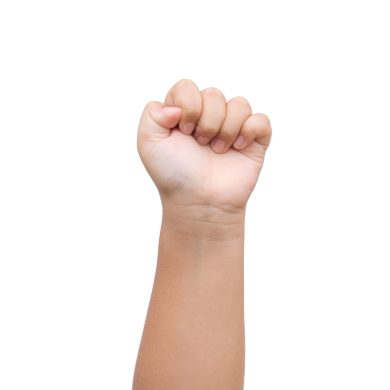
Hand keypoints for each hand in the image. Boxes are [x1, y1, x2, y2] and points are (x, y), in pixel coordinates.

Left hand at [137, 79, 271, 212]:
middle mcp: (208, 117)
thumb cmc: (173, 174)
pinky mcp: (254, 141)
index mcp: (184, 113)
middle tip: (200, 144)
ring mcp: (232, 128)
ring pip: (240, 104)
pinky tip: (237, 148)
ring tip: (217, 151)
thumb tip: (176, 106)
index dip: (187, 106)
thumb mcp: (148, 142)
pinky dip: (250, 131)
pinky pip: (261, 120)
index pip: (187, 87)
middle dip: (207, 122)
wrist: (198, 201)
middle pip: (214, 94)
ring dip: (226, 129)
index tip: (183, 133)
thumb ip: (152, 113)